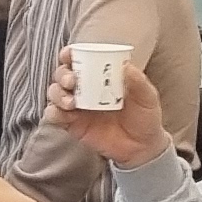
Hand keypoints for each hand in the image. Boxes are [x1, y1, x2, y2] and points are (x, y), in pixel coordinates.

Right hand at [46, 46, 170, 167]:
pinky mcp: (71, 125)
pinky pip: (54, 115)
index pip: (79, 60)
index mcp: (100, 76)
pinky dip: (54, 113)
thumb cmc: (145, 117)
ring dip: (57, 94)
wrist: (142, 147)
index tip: (68, 54)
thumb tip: (125, 65)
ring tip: (71, 103)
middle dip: (62, 75)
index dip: (69, 54)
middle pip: (62, 74)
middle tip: (72, 82)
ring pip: (54, 93)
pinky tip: (65, 115)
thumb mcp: (147, 97)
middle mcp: (84, 89)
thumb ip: (138, 81)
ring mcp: (76, 107)